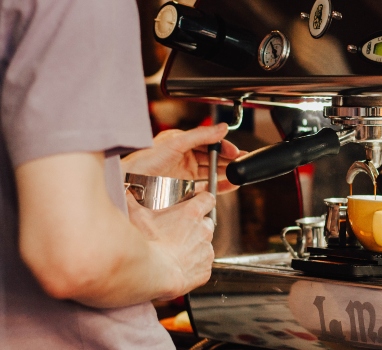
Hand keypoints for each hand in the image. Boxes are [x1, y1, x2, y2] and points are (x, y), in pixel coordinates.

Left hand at [122, 123, 246, 193]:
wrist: (130, 183)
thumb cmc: (145, 161)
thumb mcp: (176, 142)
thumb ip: (201, 135)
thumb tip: (222, 128)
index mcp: (182, 142)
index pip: (209, 142)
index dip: (223, 146)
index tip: (235, 151)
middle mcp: (184, 157)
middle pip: (212, 158)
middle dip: (228, 160)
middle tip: (242, 163)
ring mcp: (185, 174)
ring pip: (211, 172)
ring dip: (226, 173)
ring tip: (238, 174)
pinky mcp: (184, 189)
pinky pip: (206, 188)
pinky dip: (219, 187)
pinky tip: (229, 186)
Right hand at [126, 191, 215, 298]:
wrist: (151, 274)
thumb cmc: (146, 244)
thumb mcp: (136, 216)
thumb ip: (133, 201)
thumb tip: (127, 195)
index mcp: (192, 213)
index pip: (208, 199)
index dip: (202, 200)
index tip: (196, 203)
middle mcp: (203, 231)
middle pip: (205, 223)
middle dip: (195, 226)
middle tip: (178, 231)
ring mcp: (206, 251)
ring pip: (204, 245)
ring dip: (194, 246)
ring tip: (175, 252)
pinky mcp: (205, 271)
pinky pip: (202, 266)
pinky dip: (194, 266)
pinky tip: (178, 267)